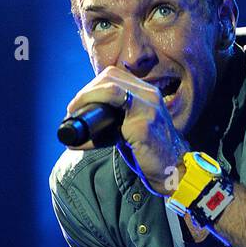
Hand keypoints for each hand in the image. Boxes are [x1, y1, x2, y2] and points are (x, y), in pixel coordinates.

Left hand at [64, 66, 186, 195]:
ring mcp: (148, 108)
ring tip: (75, 112)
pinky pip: (112, 117)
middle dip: (86, 91)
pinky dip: (92, 122)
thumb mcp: (131, 128)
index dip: (92, 86)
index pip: (113, 75)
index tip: (79, 103)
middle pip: (109, 77)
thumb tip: (73, 135)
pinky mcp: (144, 126)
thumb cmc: (149, 151)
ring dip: (86, 98)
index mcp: (147, 92)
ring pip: (110, 88)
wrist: (173, 171)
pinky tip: (85, 135)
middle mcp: (150, 95)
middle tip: (74, 109)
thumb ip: (111, 121)